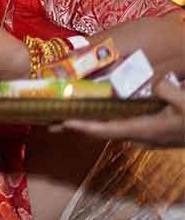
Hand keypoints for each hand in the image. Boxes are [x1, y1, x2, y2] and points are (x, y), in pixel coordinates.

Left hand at [53, 73, 184, 147]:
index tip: (64, 122)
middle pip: (103, 132)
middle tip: (51, 120)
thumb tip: (154, 82)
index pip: (109, 130)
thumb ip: (167, 91)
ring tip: (66, 115)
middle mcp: (141, 136)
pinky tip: (96, 111)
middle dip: (78, 127)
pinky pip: (120, 126)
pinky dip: (103, 120)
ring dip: (89, 124)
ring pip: (110, 130)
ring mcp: (144, 136)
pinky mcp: (149, 132)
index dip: (86, 127)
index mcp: (145, 130)